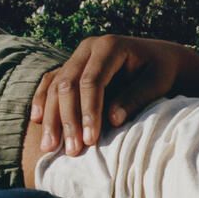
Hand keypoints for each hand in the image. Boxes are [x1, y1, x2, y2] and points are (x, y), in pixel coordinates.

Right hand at [31, 35, 187, 155]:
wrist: (158, 57)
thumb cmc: (161, 71)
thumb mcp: (157, 82)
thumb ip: (135, 98)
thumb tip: (112, 120)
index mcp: (109, 46)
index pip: (91, 81)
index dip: (88, 112)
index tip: (90, 140)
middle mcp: (88, 47)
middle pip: (68, 85)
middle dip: (67, 120)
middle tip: (71, 150)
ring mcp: (77, 56)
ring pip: (55, 86)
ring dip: (52, 118)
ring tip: (50, 147)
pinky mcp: (71, 66)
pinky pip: (50, 82)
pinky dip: (42, 101)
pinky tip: (37, 121)